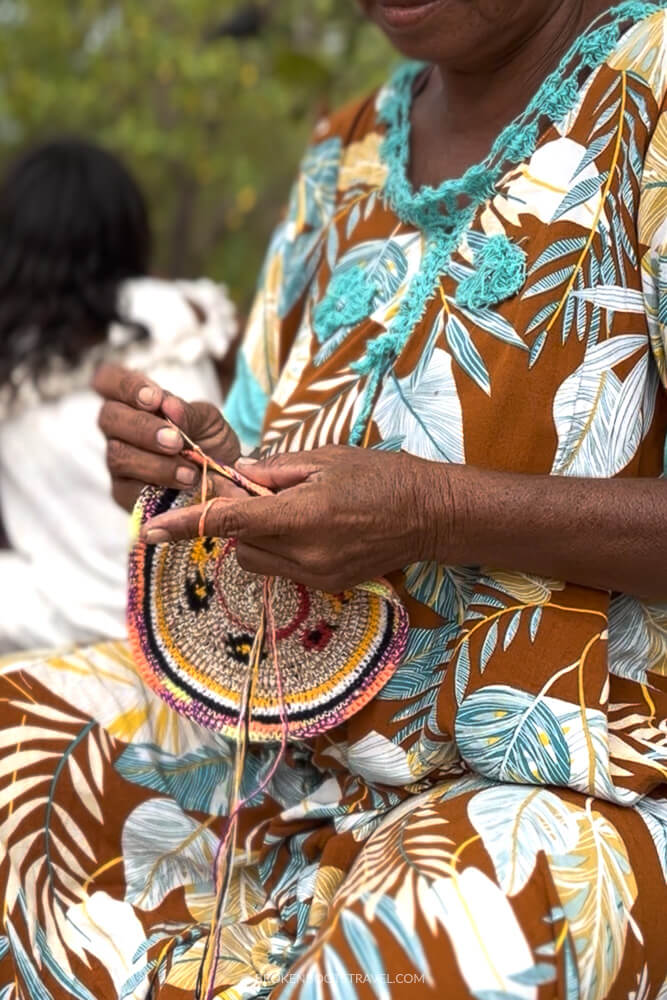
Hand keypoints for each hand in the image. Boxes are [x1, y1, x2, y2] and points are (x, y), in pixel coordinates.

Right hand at [93, 363, 242, 510]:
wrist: (226, 481)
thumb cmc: (210, 442)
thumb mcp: (210, 421)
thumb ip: (190, 412)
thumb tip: (169, 406)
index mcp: (133, 401)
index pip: (109, 380)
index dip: (125, 385)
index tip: (155, 399)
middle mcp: (118, 429)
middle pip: (109, 418)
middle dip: (143, 428)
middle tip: (176, 441)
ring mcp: (117, 461)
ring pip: (118, 455)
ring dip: (156, 463)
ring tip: (190, 472)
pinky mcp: (123, 492)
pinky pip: (128, 489)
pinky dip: (158, 487)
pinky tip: (183, 488)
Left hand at [141, 445, 449, 590]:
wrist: (429, 515)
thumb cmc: (380, 476)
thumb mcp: (325, 458)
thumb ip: (274, 470)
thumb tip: (237, 477)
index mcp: (302, 515)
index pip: (228, 522)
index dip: (185, 526)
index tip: (150, 531)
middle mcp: (305, 554)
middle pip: (239, 545)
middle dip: (235, 522)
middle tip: (259, 493)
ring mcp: (317, 575)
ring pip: (258, 561)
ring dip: (257, 538)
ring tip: (291, 511)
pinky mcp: (328, 586)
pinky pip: (284, 570)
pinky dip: (280, 550)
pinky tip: (310, 529)